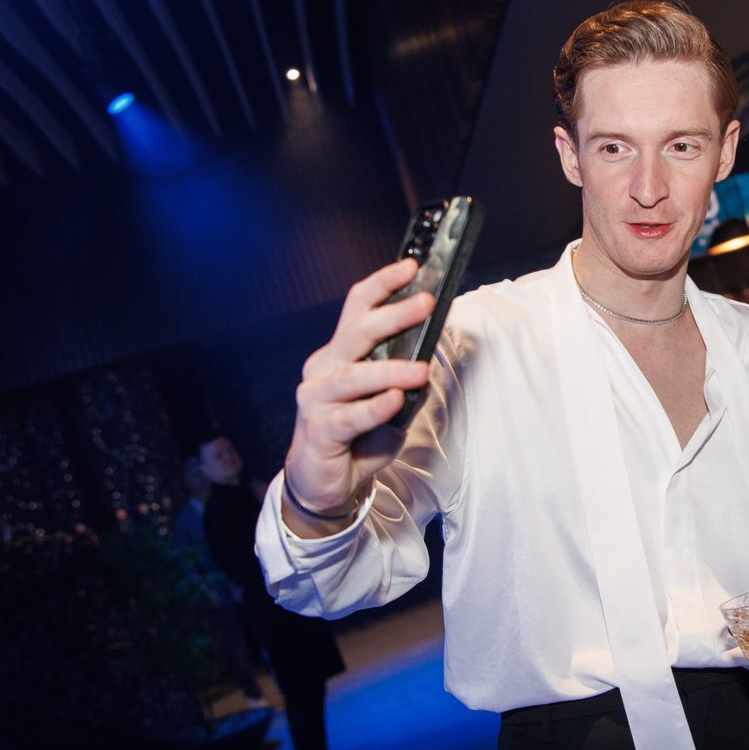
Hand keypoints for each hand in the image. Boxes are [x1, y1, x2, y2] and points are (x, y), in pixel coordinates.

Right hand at [283, 259, 436, 535]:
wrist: (326, 483)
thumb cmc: (358, 436)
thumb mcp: (387, 400)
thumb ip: (402, 377)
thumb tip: (431, 354)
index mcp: (339, 354)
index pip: (357, 308)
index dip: (382, 285)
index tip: (410, 266)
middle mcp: (324, 369)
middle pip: (357, 332)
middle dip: (393, 315)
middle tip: (425, 303)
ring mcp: (317, 399)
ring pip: (355, 375)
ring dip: (391, 370)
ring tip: (421, 370)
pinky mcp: (320, 430)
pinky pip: (351, 416)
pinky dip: (375, 407)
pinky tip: (395, 400)